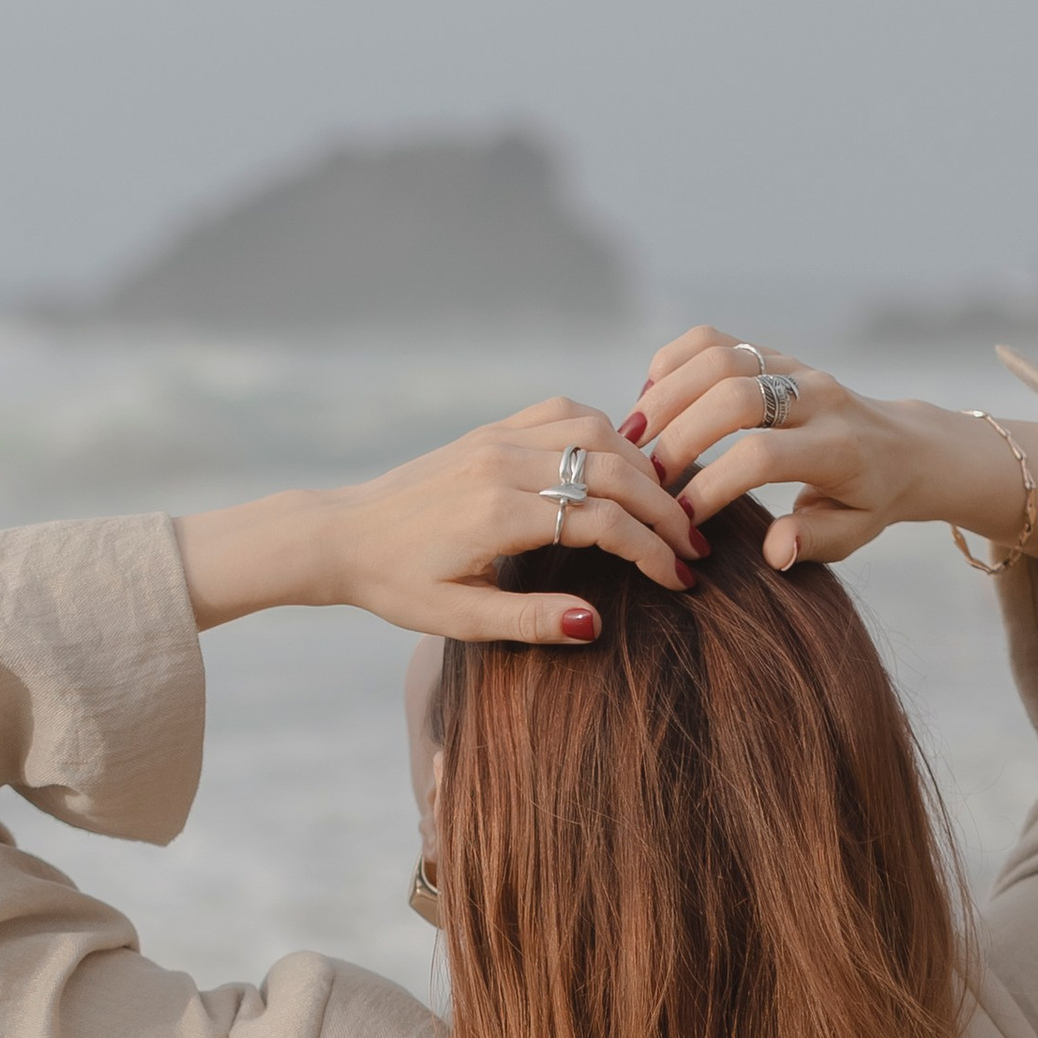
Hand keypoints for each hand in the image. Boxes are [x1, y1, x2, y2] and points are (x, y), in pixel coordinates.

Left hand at [179, 398, 700, 639]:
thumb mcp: (458, 620)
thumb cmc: (397, 586)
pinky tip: (626, 467)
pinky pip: (567, 413)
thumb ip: (529, 622)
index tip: (681, 579)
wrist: (342, 535)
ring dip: (644, 467)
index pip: (602, 522)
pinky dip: (608, 434)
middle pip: (612, 472)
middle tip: (695, 545)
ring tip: (670, 508)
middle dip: (665, 509)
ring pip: (597, 432)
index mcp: (498, 514)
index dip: (651, 551)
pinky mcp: (493, 428)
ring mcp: (499, 438)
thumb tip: (596, 623)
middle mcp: (503, 464)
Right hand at [632, 328, 942, 570]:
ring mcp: (793, 367)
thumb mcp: (853, 533)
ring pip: (718, 356)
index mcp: (837, 447)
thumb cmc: (869, 499)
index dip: (714, 485)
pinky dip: (672, 365)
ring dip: (666, 393)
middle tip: (646, 475)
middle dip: (680, 435)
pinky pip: (712, 341)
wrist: (901, 445)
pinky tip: (651, 402)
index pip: (763, 456)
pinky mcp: (771, 354)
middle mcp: (816, 397)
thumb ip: (813, 543)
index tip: (683, 518)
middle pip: (734, 394)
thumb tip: (774, 552)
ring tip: (633, 436)